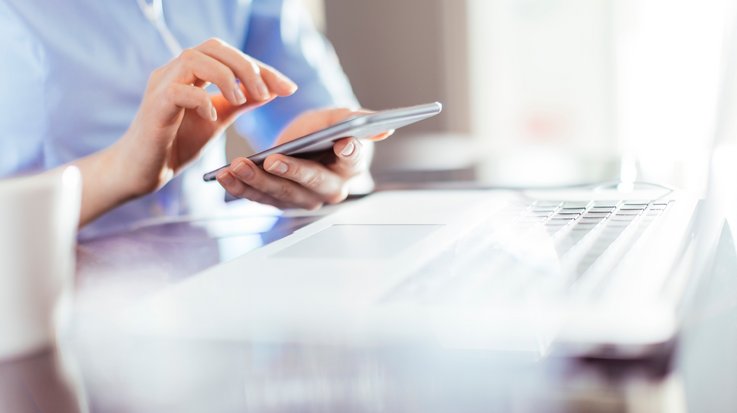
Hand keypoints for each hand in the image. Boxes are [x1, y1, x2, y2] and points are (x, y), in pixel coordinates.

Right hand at [111, 37, 296, 196]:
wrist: (144, 171)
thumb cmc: (177, 143)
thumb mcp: (218, 119)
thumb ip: (241, 102)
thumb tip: (271, 89)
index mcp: (192, 72)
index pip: (229, 55)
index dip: (261, 68)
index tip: (289, 88)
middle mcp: (175, 71)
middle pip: (214, 47)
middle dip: (246, 67)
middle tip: (267, 93)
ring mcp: (162, 85)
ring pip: (195, 59)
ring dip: (225, 77)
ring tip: (241, 100)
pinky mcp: (154, 106)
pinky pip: (178, 90)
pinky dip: (202, 101)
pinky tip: (213, 118)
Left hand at [216, 108, 392, 209]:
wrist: (306, 142)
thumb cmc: (326, 129)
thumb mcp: (339, 118)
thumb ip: (356, 121)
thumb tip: (384, 128)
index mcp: (351, 168)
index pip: (352, 160)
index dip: (348, 152)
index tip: (343, 144)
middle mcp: (329, 190)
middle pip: (309, 184)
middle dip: (289, 173)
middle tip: (272, 160)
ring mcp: (303, 199)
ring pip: (279, 194)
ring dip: (256, 182)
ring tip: (236, 166)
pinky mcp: (278, 200)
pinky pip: (258, 197)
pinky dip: (239, 187)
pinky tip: (223, 175)